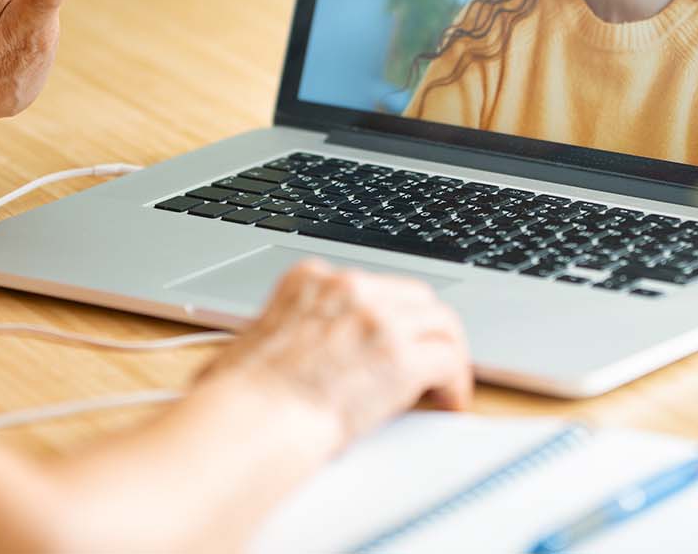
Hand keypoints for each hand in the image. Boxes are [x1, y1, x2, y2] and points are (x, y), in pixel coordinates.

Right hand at [198, 260, 473, 452]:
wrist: (249, 419)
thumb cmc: (241, 394)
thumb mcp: (257, 338)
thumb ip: (286, 331)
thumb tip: (287, 352)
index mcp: (310, 279)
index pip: (371, 286)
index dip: (390, 317)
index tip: (393, 338)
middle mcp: (349, 288)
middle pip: (414, 297)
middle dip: (424, 330)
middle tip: (430, 360)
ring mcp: (378, 319)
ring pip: (441, 323)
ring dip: (448, 353)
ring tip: (447, 384)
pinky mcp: (400, 357)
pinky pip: (449, 360)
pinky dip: (456, 381)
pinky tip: (449, 402)